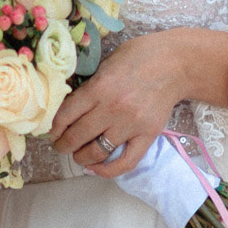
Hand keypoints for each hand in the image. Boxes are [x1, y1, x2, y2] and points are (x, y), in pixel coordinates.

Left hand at [48, 28, 227, 176]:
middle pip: (77, 137)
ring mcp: (131, 125)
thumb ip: (89, 85)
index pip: (65, 116)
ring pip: (96, 152)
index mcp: (98, 88)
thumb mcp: (106, 63)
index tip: (51, 132)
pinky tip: (97, 167)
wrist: (176, 63)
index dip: (53, 128)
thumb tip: (69, 107)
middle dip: (63, 145)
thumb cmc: (139, 56)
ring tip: (78, 155)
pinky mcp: (148, 135)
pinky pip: (125, 162)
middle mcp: (112, 109)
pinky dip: (107, 170)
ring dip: (81, 158)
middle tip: (61, 145)